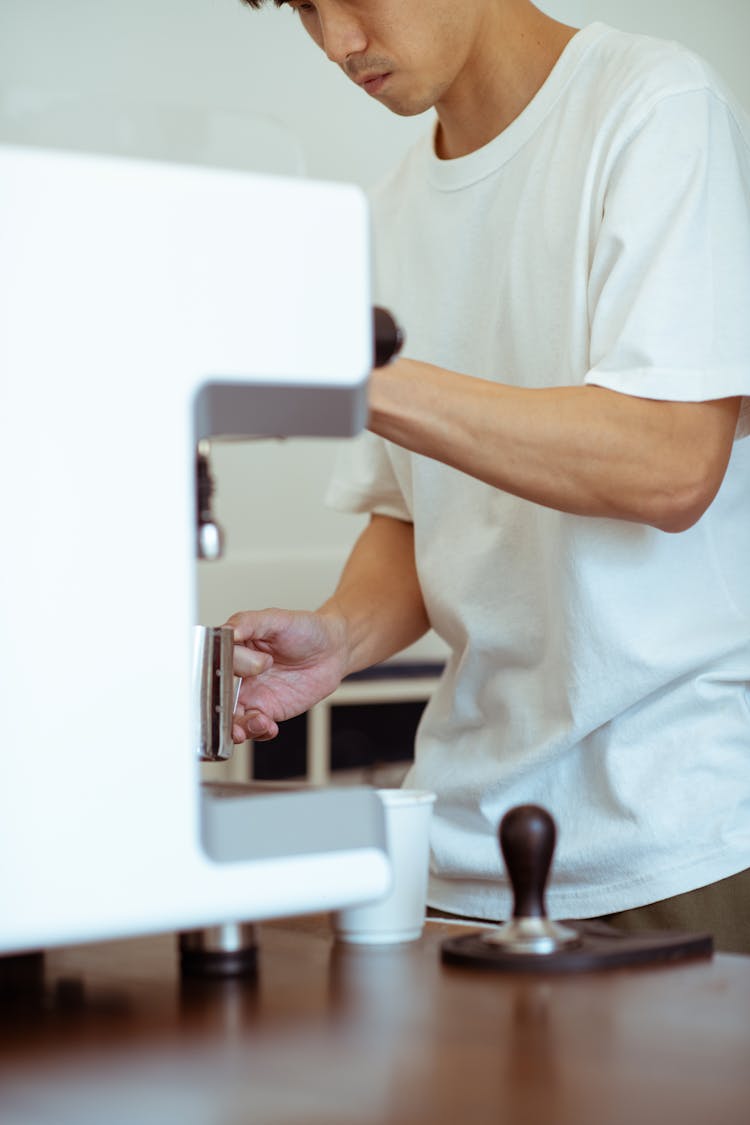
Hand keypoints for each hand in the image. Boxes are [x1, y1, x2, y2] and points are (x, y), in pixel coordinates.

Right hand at [225, 607, 348, 742]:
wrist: (333, 649)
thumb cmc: (305, 629)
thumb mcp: (277, 619)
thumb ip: (249, 622)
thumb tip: (228, 630)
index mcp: (235, 648)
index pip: (217, 662)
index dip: (220, 672)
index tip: (231, 676)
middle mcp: (239, 673)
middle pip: (218, 696)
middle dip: (220, 711)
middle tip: (234, 714)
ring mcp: (252, 693)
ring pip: (233, 717)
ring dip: (238, 726)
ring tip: (258, 721)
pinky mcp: (268, 709)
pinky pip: (255, 726)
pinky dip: (258, 731)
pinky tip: (269, 726)